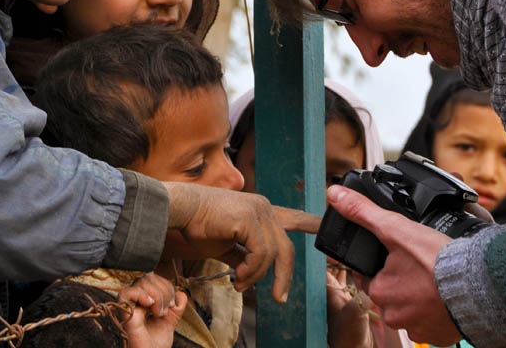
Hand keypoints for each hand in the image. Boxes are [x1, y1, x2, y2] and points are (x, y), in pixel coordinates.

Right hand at [118, 273, 186, 347]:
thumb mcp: (171, 321)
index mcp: (146, 300)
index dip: (166, 286)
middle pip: (149, 278)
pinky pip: (127, 292)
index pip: (155, 279)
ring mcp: (130, 304)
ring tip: (158, 313)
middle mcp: (136, 300)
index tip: (172, 305)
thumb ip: (176, 307)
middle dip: (163, 290)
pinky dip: (141, 294)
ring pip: (141, 282)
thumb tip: (181, 294)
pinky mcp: (124, 311)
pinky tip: (149, 304)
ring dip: (156, 295)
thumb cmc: (156, 344)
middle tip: (166, 310)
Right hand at [163, 182, 319, 301]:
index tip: (326, 225)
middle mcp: (263, 208)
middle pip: (285, 248)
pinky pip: (260, 254)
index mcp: (259, 212)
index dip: (310, 223)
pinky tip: (238, 275)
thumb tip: (248, 274)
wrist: (179, 211)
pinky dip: (251, 270)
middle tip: (279, 298)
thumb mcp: (226, 244)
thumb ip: (242, 255)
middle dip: (283, 277)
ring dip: (256, 276)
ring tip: (241, 283)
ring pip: (272, 255)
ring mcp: (258, 211)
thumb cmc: (198, 225)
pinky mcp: (249, 218)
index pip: (292, 217)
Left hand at [327, 185, 460, 345]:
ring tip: (435, 278)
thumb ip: (364, 212)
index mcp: (380, 292)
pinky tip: (446, 295)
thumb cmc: (437, 261)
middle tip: (421, 265)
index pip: (372, 277)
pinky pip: (433, 322)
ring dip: (421, 296)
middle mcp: (395, 315)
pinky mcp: (439, 337)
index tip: (399, 256)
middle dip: (404, 279)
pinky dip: (438, 310)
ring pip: (413, 308)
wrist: (480, 288)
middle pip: (393, 293)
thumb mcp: (396, 228)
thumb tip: (335, 194)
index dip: (383, 264)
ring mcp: (418, 328)